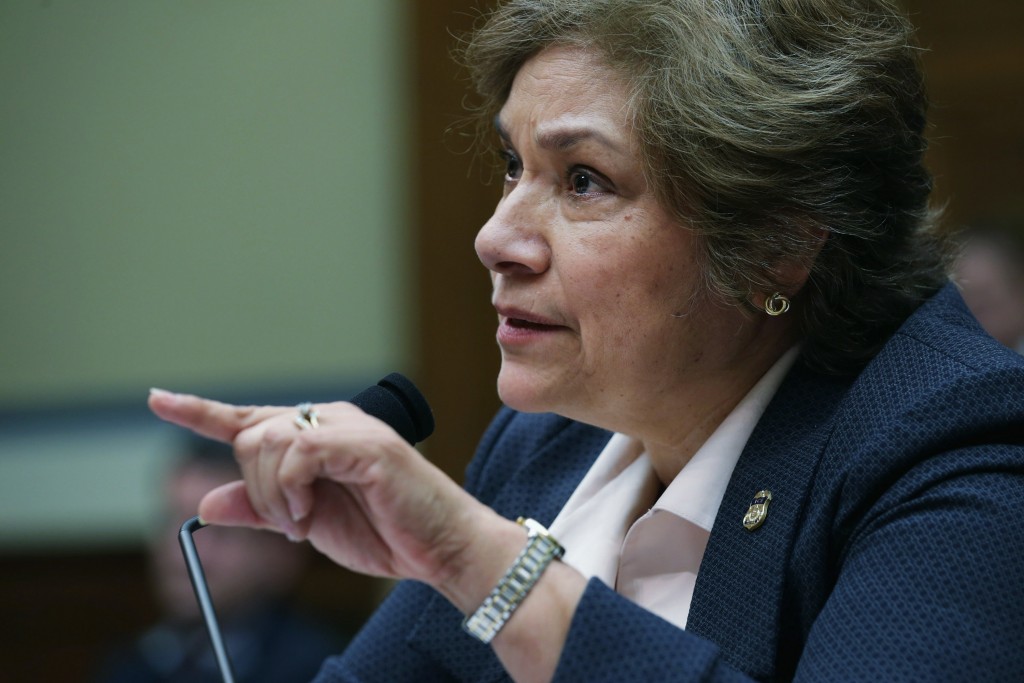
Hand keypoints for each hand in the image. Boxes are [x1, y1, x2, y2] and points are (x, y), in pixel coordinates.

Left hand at [148, 389, 494, 587]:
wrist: (438, 547)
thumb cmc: (383, 531)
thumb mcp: (305, 524)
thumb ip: (260, 509)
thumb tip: (205, 501)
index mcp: (317, 435)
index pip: (250, 418)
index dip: (200, 410)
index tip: (158, 399)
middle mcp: (329, 421)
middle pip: (251, 434)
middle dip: (255, 487)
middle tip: (291, 523)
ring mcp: (348, 427)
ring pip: (268, 441)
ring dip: (273, 495)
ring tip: (305, 521)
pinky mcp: (364, 443)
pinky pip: (298, 452)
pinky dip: (292, 490)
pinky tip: (311, 513)